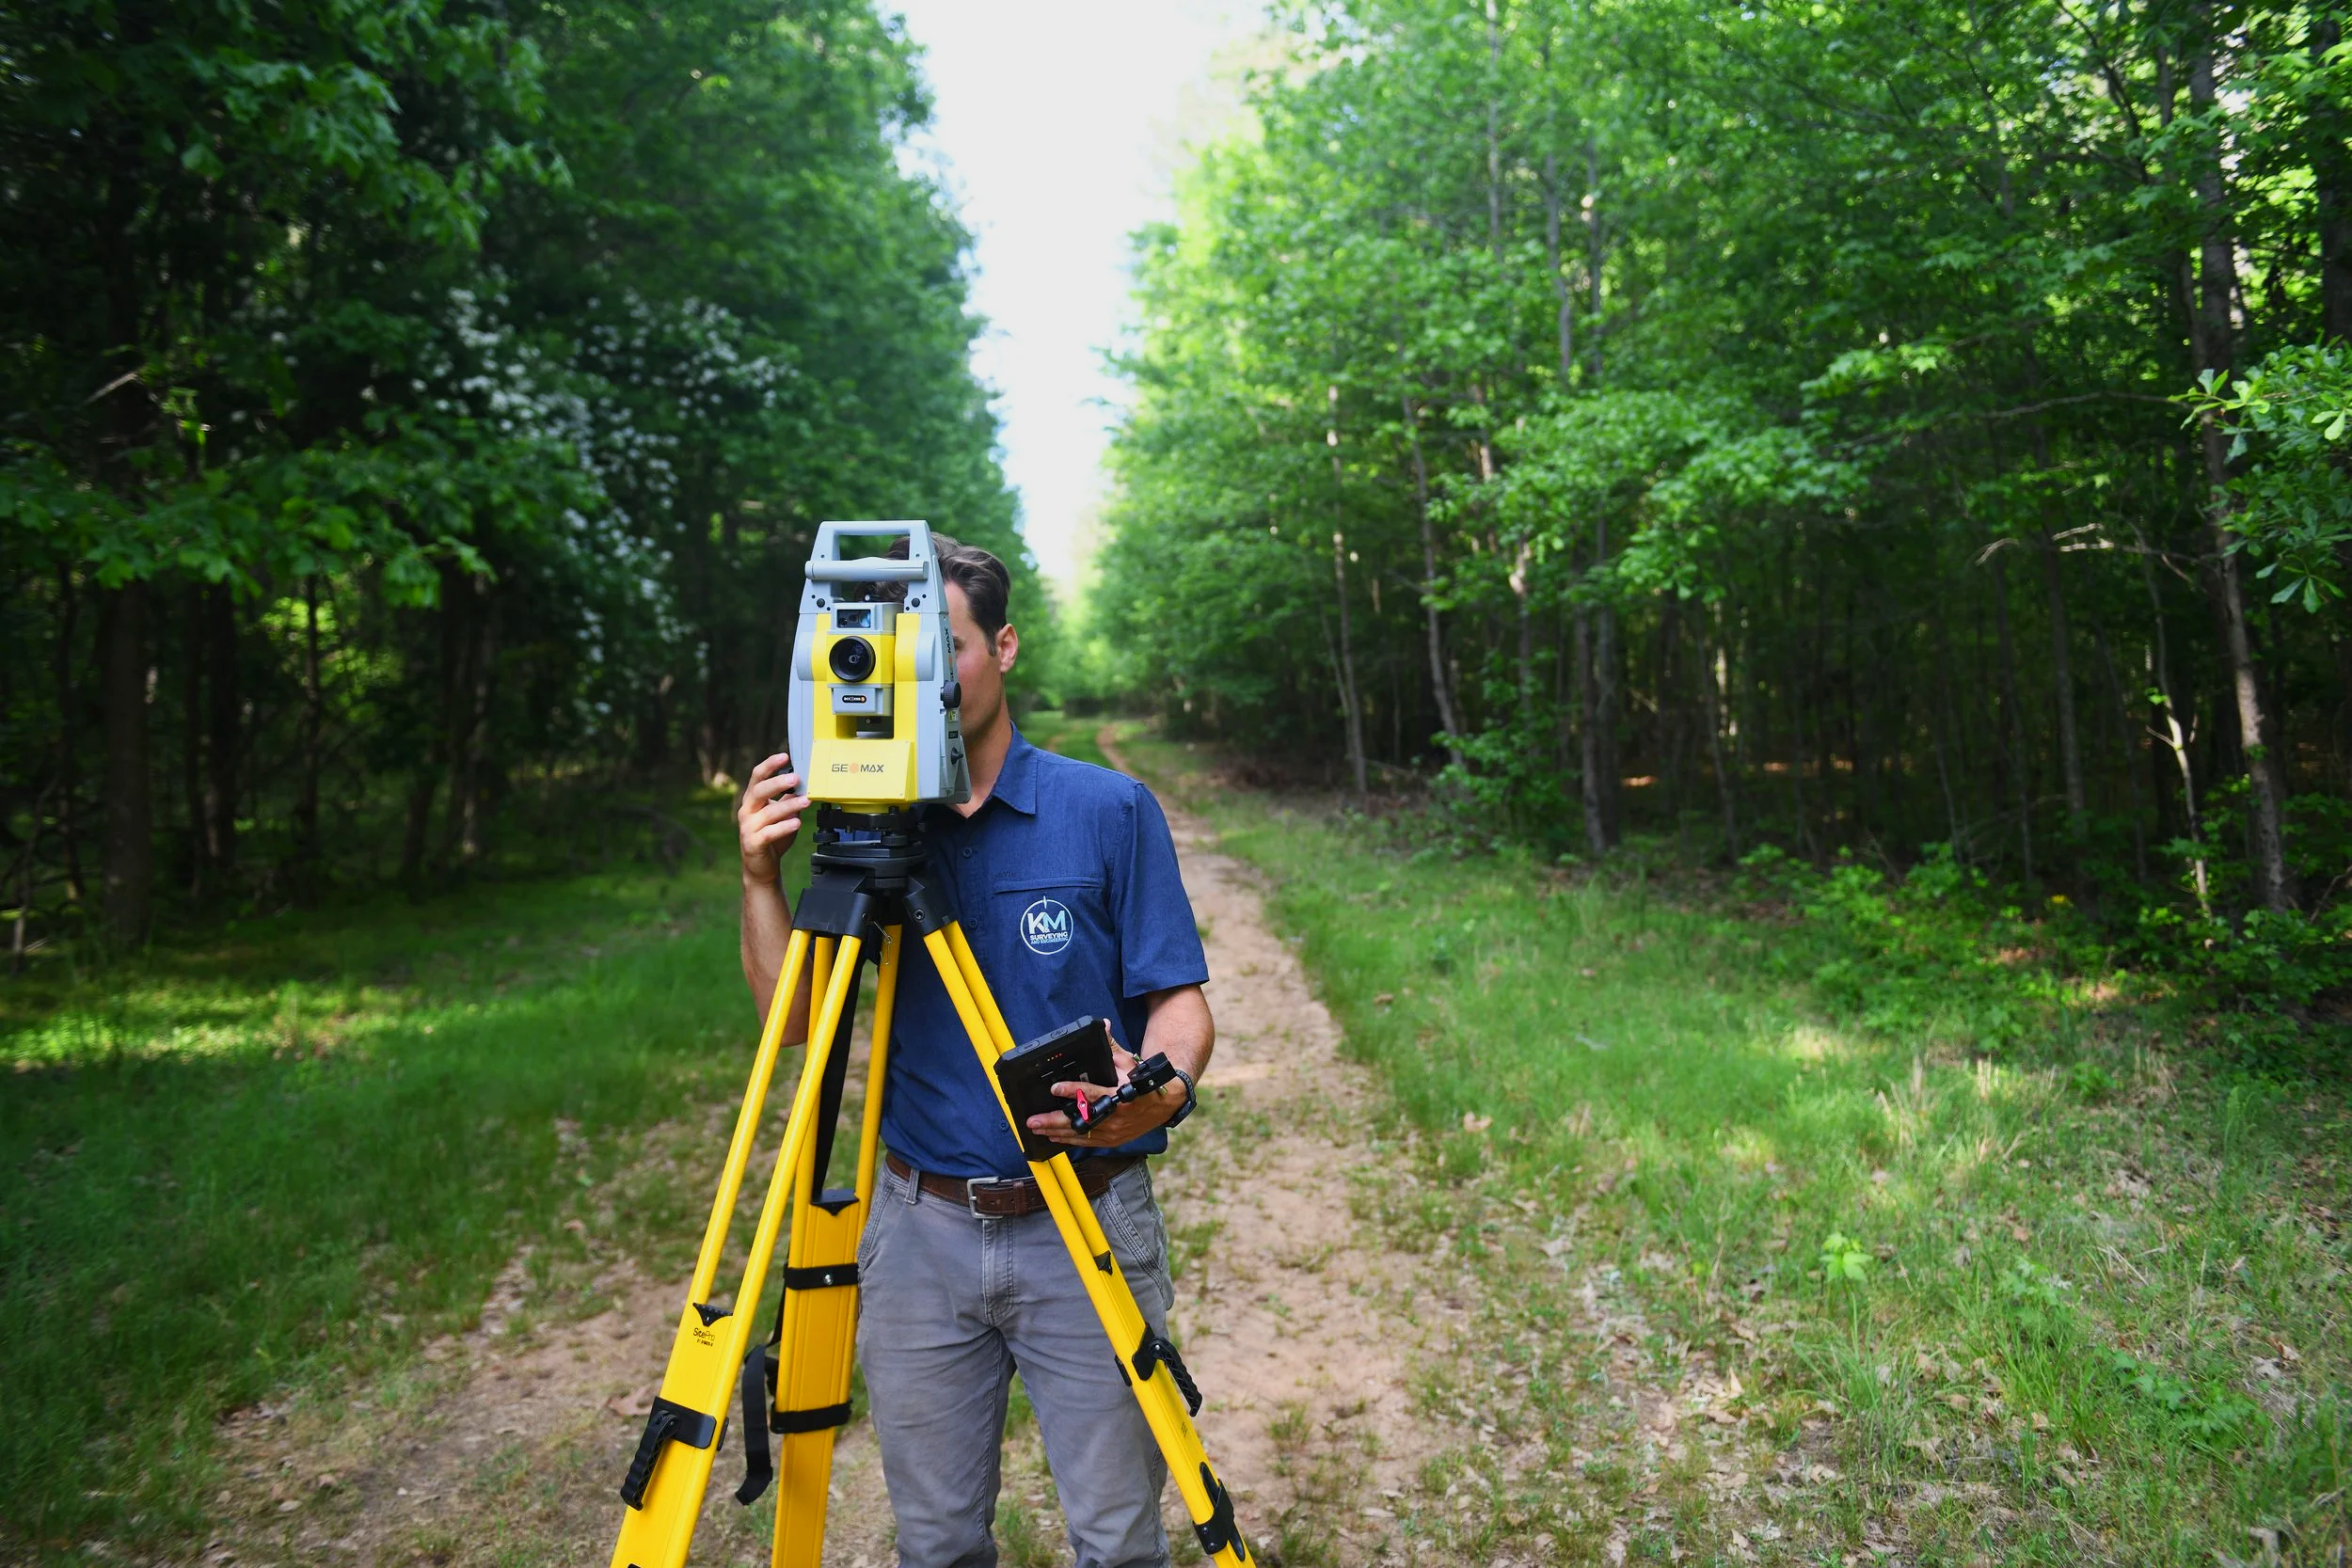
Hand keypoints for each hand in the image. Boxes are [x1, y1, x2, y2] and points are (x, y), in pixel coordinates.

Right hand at [738, 752, 810, 883]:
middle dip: (777, 783)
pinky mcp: (753, 843)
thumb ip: (789, 799)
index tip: (785, 756)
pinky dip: (784, 826)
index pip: (757, 777)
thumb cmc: (771, 837)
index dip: (769, 765)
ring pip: (768, 813)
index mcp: (752, 800)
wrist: (761, 866)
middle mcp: (747, 811)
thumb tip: (806, 783)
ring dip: (789, 805)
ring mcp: (748, 827)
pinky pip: (769, 833)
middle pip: (759, 791)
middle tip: (796, 778)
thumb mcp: (781, 814)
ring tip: (806, 801)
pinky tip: (797, 822)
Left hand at [1027, 1041, 1184, 1147]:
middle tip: (1034, 1119)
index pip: (1091, 1094)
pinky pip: (1087, 1142)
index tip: (1055, 1089)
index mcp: (1120, 1095)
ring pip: (1080, 1135)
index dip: (1072, 1091)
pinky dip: (1069, 1140)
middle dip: (1054, 1121)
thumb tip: (1103, 1025)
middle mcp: (1116, 1117)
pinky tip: (1054, 1136)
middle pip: (1080, 1121)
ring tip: (1037, 1128)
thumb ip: (1111, 1047)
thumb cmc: (1144, 1082)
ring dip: (1056, 1132)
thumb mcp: (1129, 1063)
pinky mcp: (1113, 1140)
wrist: (1165, 1104)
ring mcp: (1114, 1132)